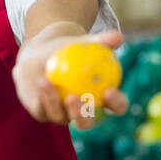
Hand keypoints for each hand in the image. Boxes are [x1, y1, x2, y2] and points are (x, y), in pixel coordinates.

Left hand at [13, 27, 128, 130]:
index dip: (117, 103)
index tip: (109, 90)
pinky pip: (42, 110)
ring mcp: (62, 116)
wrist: (43, 53)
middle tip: (75, 98)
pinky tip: (42, 82)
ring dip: (55, 103)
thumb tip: (118, 37)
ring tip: (49, 82)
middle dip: (82, 116)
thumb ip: (102, 41)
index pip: (116, 107)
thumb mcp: (86, 42)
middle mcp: (83, 113)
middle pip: (87, 123)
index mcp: (102, 100)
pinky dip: (43, 96)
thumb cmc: (72, 48)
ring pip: (62, 118)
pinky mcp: (42, 114)